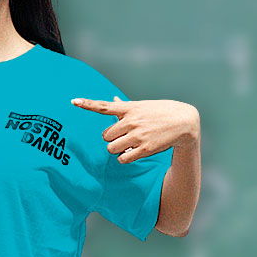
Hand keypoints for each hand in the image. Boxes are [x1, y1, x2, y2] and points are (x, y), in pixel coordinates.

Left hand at [72, 96, 199, 163]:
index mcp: (129, 108)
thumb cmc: (160, 112)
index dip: (87, 104)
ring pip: (111, 148)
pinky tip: (132, 153)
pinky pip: (123, 159)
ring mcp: (137, 135)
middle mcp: (131, 121)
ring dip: (117, 150)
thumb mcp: (142, 106)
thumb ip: (124, 105)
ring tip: (128, 145)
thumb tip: (112, 97)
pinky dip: (124, 158)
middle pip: (105, 136)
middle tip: (122, 137)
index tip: (73, 101)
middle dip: (111, 139)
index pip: (103, 106)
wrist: (184, 121)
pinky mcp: (145, 148)